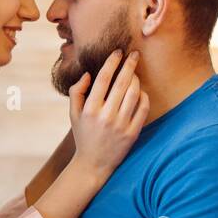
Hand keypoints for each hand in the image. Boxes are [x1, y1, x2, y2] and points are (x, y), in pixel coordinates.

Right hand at [68, 49, 148, 181]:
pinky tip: (140, 92)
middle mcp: (105, 116)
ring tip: (135, 73)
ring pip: (134, 93)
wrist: (93, 164)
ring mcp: (120, 125)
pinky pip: (143, 108)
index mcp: (90, 109)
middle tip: (134, 54)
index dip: (112, 62)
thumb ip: (76, 91)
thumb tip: (88, 74)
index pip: (103, 78)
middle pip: (121, 83)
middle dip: (129, 65)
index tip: (118, 52)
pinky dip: (144, 96)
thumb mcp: (73, 114)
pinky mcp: (132, 133)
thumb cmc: (83, 135)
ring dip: (136, 79)